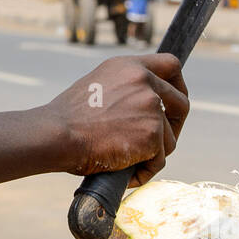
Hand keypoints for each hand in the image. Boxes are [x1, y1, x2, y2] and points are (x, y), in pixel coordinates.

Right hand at [46, 53, 188, 184]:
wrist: (57, 134)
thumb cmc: (68, 118)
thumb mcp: (98, 86)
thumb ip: (125, 88)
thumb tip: (144, 105)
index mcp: (129, 67)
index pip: (170, 64)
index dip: (178, 84)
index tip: (174, 101)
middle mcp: (144, 82)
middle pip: (181, 103)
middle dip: (175, 125)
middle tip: (160, 142)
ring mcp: (151, 107)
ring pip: (170, 138)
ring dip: (154, 153)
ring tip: (128, 162)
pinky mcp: (153, 134)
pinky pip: (159, 160)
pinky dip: (144, 171)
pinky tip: (126, 173)